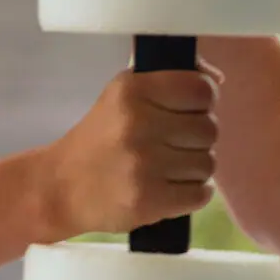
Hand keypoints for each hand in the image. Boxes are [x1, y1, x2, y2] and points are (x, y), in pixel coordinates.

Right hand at [37, 61, 220, 239]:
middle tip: (174, 142)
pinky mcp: (149, 201)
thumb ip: (169, 79)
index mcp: (132, 90)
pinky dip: (193, 192)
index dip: (203, 100)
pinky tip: (171, 186)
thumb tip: (217, 79)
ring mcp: (144, 165)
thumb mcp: (123, 94)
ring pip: (208, 163)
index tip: (190, 109)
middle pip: (209, 129)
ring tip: (167, 166)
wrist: (62, 185)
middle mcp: (138, 124)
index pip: (200, 89)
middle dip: (197, 137)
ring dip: (194, 167)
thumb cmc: (101, 135)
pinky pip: (202, 194)